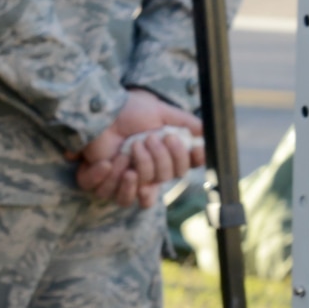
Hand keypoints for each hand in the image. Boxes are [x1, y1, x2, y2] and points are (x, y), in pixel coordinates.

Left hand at [72, 89, 203, 208]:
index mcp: (161, 158)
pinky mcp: (102, 183)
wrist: (101, 112)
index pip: (183, 169)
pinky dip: (109, 177)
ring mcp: (124, 181)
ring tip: (128, 150)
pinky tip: (107, 162)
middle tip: (147, 139)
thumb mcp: (161, 112)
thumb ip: (185, 122)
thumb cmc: (130, 111)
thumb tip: (207, 131)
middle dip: (159, 158)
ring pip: (140, 196)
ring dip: (138, 168)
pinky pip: (110, 194)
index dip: (191, 161)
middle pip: (164, 178)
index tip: (196, 149)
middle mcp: (146, 173)